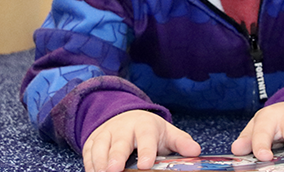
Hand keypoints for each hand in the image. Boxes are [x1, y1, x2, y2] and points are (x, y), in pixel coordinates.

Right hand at [83, 110, 200, 171]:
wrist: (125, 117)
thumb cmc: (149, 131)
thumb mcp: (167, 134)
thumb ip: (181, 143)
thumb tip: (195, 151)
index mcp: (144, 126)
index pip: (145, 139)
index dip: (145, 152)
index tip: (145, 165)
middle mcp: (123, 128)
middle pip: (119, 143)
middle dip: (116, 158)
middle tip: (115, 171)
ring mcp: (105, 134)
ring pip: (99, 148)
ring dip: (99, 163)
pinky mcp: (92, 142)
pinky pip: (88, 154)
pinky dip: (89, 165)